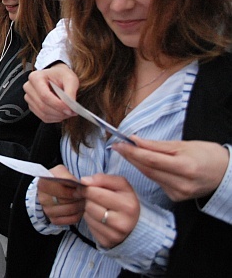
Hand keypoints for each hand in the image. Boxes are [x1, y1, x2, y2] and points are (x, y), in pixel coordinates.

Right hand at [24, 64, 77, 122]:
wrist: (55, 76)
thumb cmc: (61, 76)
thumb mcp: (70, 79)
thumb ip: (71, 92)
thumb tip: (71, 107)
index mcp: (35, 77)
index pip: (44, 95)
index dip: (57, 104)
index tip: (70, 109)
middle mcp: (29, 88)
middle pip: (43, 106)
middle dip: (59, 112)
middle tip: (72, 112)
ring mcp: (29, 98)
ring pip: (43, 113)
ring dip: (58, 116)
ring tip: (68, 112)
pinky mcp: (32, 106)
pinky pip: (43, 117)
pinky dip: (54, 118)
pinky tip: (62, 113)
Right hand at [36, 165, 83, 225]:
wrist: (49, 190)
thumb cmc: (57, 179)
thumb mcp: (60, 172)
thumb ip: (68, 177)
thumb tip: (80, 186)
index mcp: (43, 185)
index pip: (62, 190)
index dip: (74, 190)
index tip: (81, 189)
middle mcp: (43, 199)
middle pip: (67, 201)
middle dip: (79, 198)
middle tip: (85, 195)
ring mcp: (48, 211)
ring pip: (70, 211)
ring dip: (80, 206)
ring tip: (83, 201)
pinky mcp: (54, 220)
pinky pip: (72, 219)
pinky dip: (79, 214)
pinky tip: (80, 209)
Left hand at [78, 174, 139, 248]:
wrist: (136, 223)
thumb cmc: (125, 200)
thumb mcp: (121, 185)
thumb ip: (103, 179)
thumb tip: (84, 181)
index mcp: (128, 205)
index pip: (96, 193)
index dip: (85, 187)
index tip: (83, 185)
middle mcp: (123, 222)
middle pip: (90, 205)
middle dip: (87, 198)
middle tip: (89, 196)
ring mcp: (115, 235)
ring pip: (87, 216)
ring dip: (88, 209)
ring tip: (96, 206)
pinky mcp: (107, 242)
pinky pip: (89, 227)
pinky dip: (90, 220)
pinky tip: (98, 218)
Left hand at [113, 137, 228, 201]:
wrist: (225, 174)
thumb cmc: (206, 155)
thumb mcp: (183, 145)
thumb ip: (157, 145)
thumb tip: (135, 140)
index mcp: (185, 167)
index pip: (151, 160)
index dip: (132, 152)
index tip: (119, 144)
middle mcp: (182, 183)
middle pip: (148, 169)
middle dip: (130, 157)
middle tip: (117, 146)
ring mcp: (179, 193)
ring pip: (150, 176)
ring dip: (136, 164)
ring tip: (126, 152)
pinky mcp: (176, 198)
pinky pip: (157, 182)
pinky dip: (149, 173)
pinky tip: (143, 164)